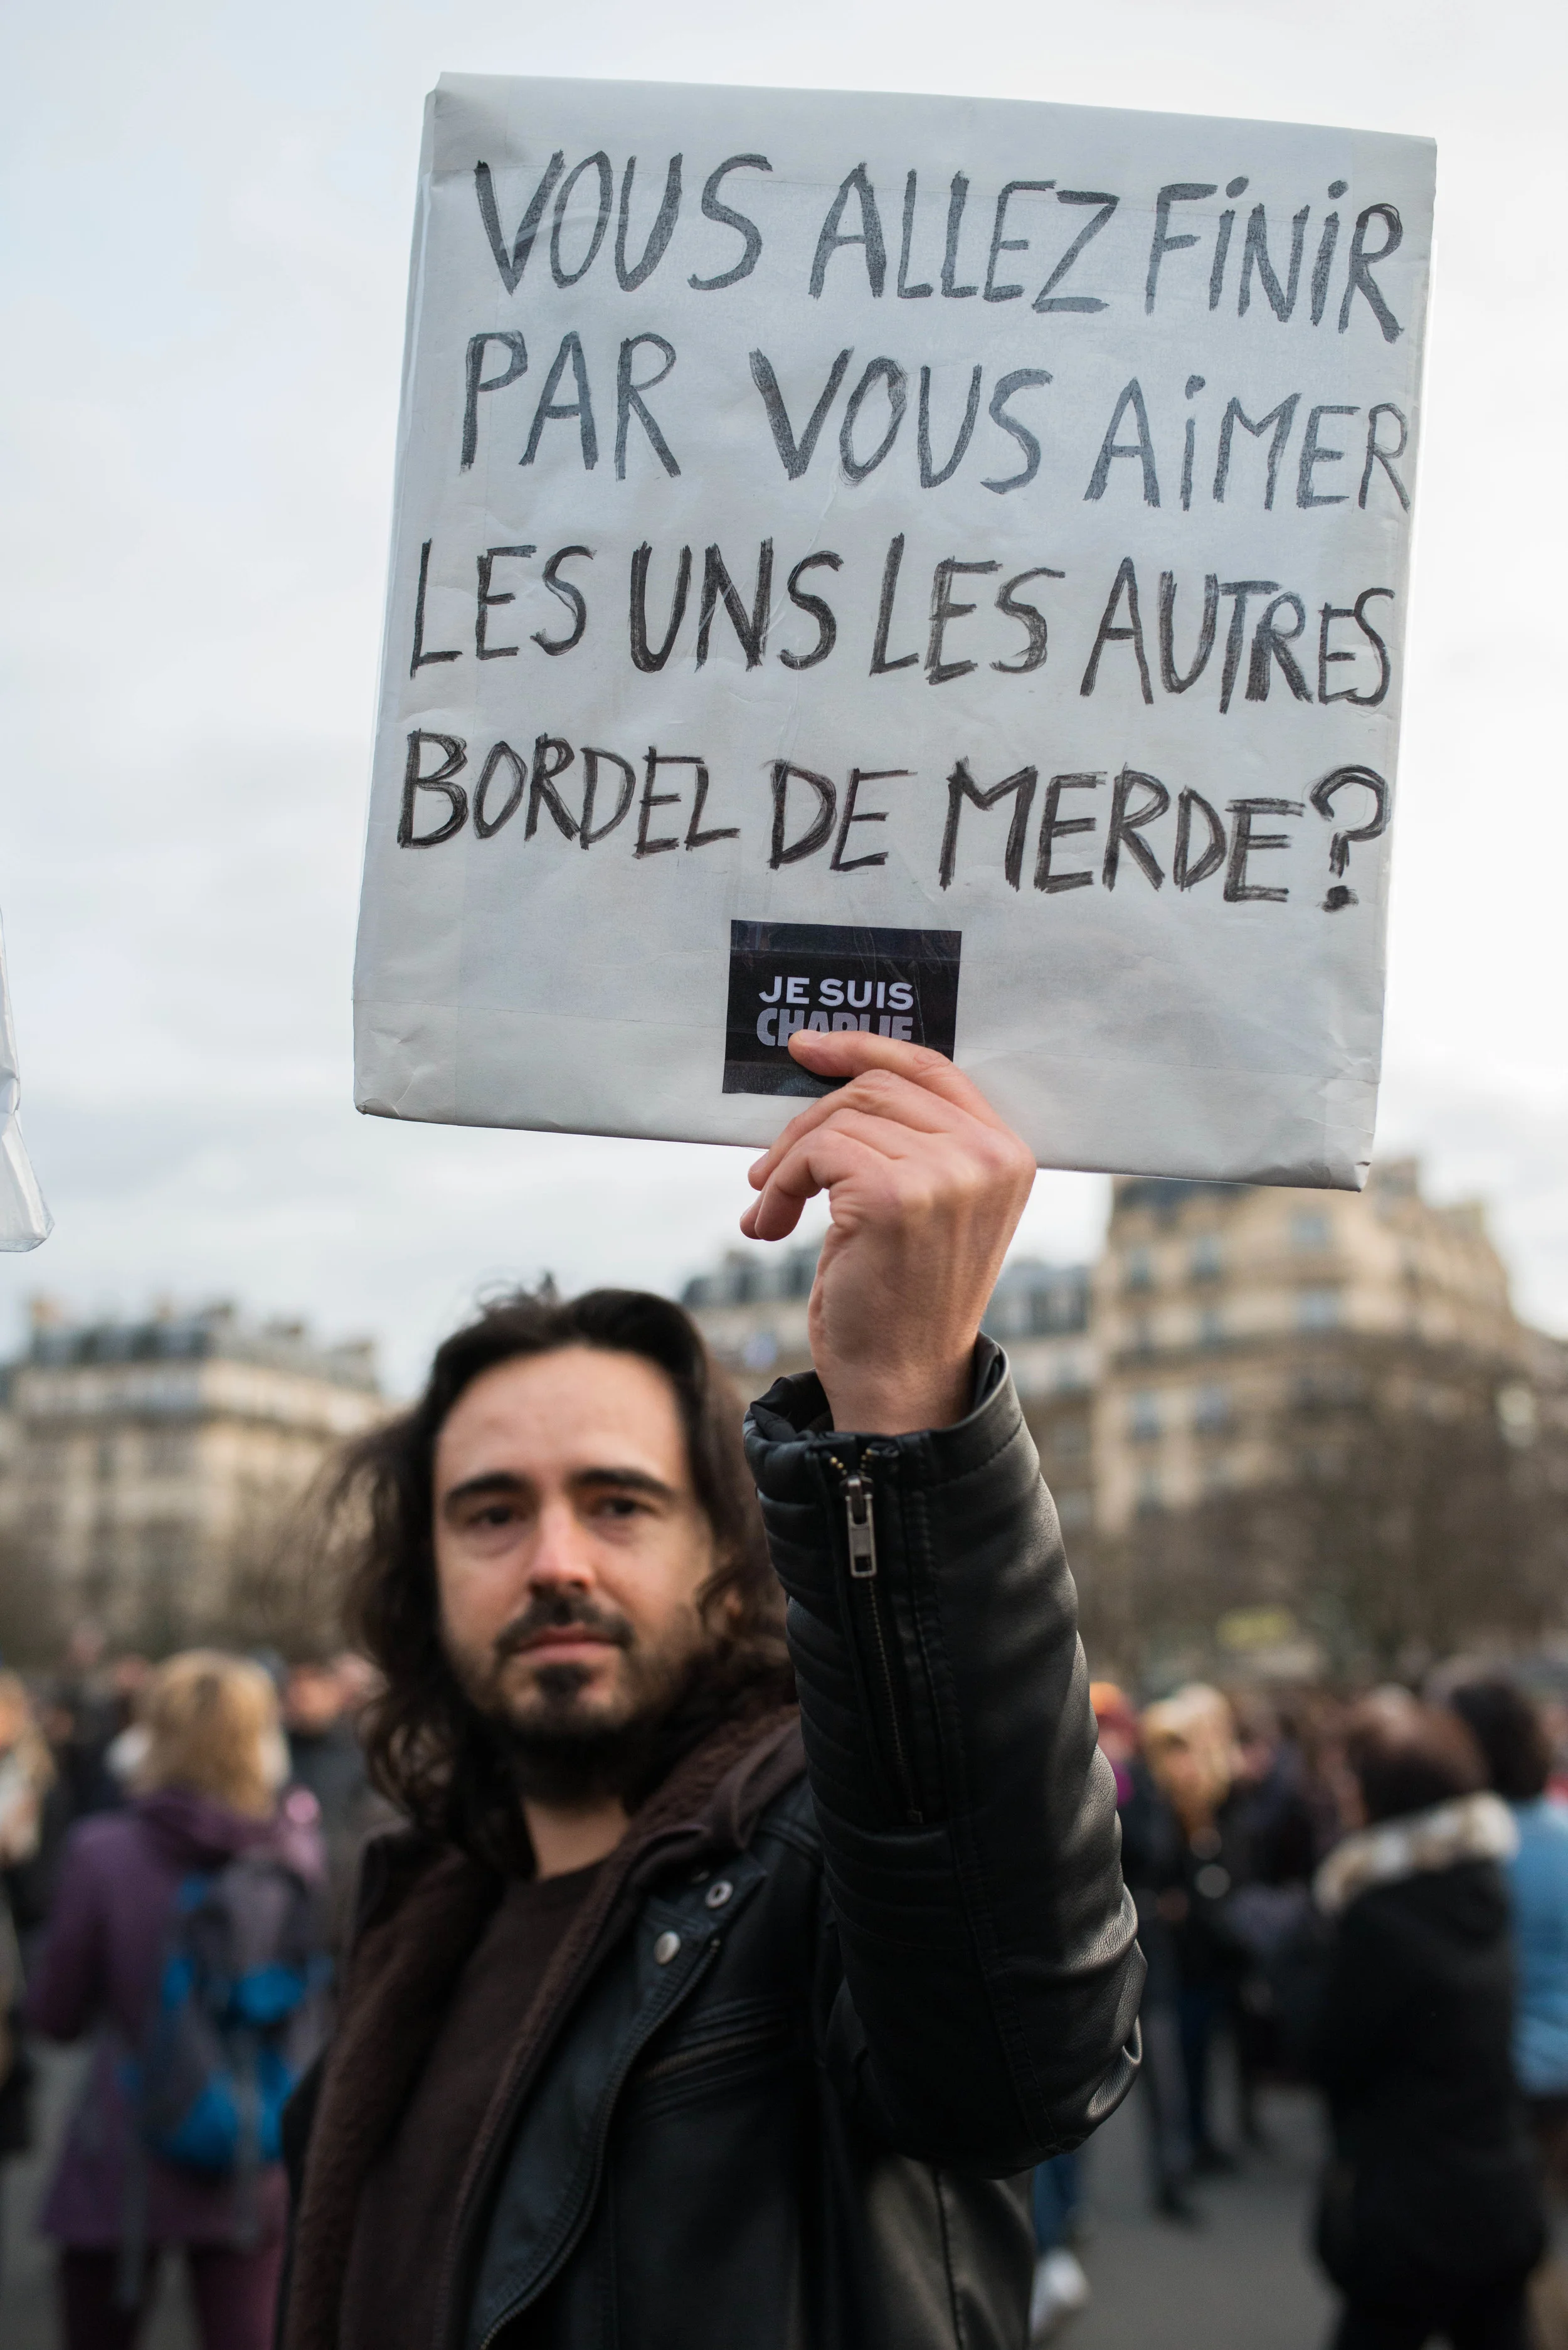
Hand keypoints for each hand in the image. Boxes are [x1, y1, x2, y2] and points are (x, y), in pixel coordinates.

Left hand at [740, 1029, 1035, 1433]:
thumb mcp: (928, 1207)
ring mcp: (947, 1173)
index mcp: (1007, 1152)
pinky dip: (778, 1185)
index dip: (864, 1048)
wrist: (901, 1382)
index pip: (930, 1068)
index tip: (808, 1049)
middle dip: (808, 1122)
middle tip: (769, 1170)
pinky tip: (769, 1226)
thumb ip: (913, 1142)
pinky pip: (815, 1152)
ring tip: (769, 1206)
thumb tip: (837, 1076)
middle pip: (876, 1088)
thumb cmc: (903, 1299)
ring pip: (839, 1118)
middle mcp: (988, 1156)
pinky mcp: (895, 1194)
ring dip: (786, 1161)